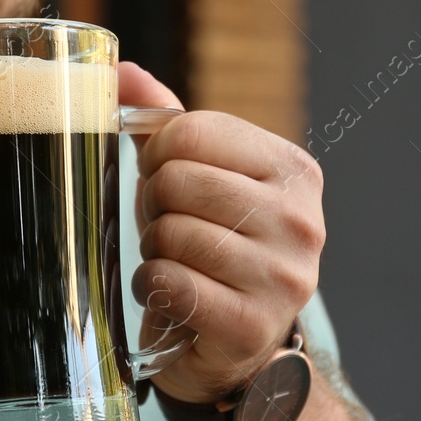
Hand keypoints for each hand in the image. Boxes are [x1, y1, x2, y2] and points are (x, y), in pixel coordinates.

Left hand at [118, 62, 324, 404]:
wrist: (232, 348)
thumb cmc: (211, 246)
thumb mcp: (197, 176)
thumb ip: (164, 121)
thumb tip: (118, 72)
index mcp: (294, 169)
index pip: (191, 131)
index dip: (157, 155)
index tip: (167, 181)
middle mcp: (302, 220)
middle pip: (178, 181)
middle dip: (155, 204)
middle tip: (170, 228)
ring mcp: (283, 277)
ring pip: (171, 232)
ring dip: (154, 250)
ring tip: (176, 262)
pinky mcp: (252, 325)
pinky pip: (169, 282)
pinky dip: (153, 287)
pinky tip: (172, 295)